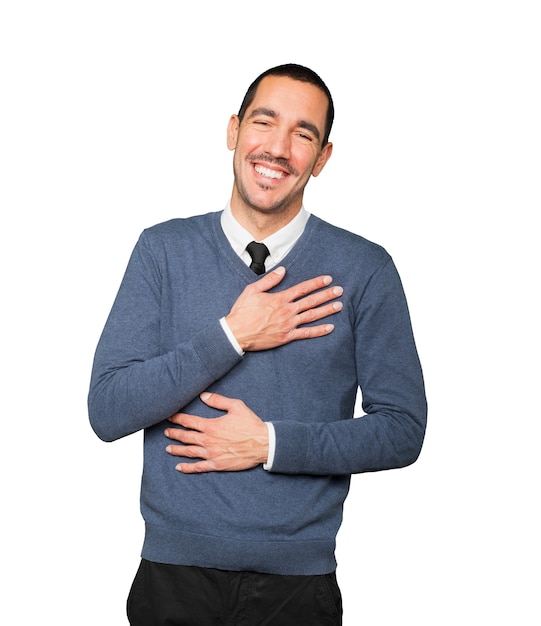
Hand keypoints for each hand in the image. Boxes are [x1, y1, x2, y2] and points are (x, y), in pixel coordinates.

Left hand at [165, 392, 268, 472]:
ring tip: (168, 448)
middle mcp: (208, 441)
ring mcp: (211, 454)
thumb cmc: (251, 424)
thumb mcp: (236, 406)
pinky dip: (187, 468)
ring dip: (177, 450)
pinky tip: (179, 467)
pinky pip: (199, 467)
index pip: (189, 422)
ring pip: (189, 452)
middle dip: (174, 434)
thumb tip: (203, 396)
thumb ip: (218, 401)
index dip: (177, 419)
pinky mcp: (217, 465)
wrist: (263, 443)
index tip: (170, 417)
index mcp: (211, 426)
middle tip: (166, 432)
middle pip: (186, 437)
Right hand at [226, 266, 342, 350]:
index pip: (302, 288)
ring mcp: (288, 324)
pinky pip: (306, 333)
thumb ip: (269, 280)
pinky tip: (330, 327)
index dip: (316, 283)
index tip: (327, 279)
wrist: (236, 333)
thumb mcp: (252, 290)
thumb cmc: (242, 312)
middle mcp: (287, 311)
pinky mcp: (287, 336)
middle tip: (339, 290)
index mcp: (280, 299)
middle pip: (311, 301)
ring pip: (312, 316)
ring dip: (327, 310)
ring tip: (339, 305)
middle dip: (327, 295)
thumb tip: (282, 270)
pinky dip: (319, 331)